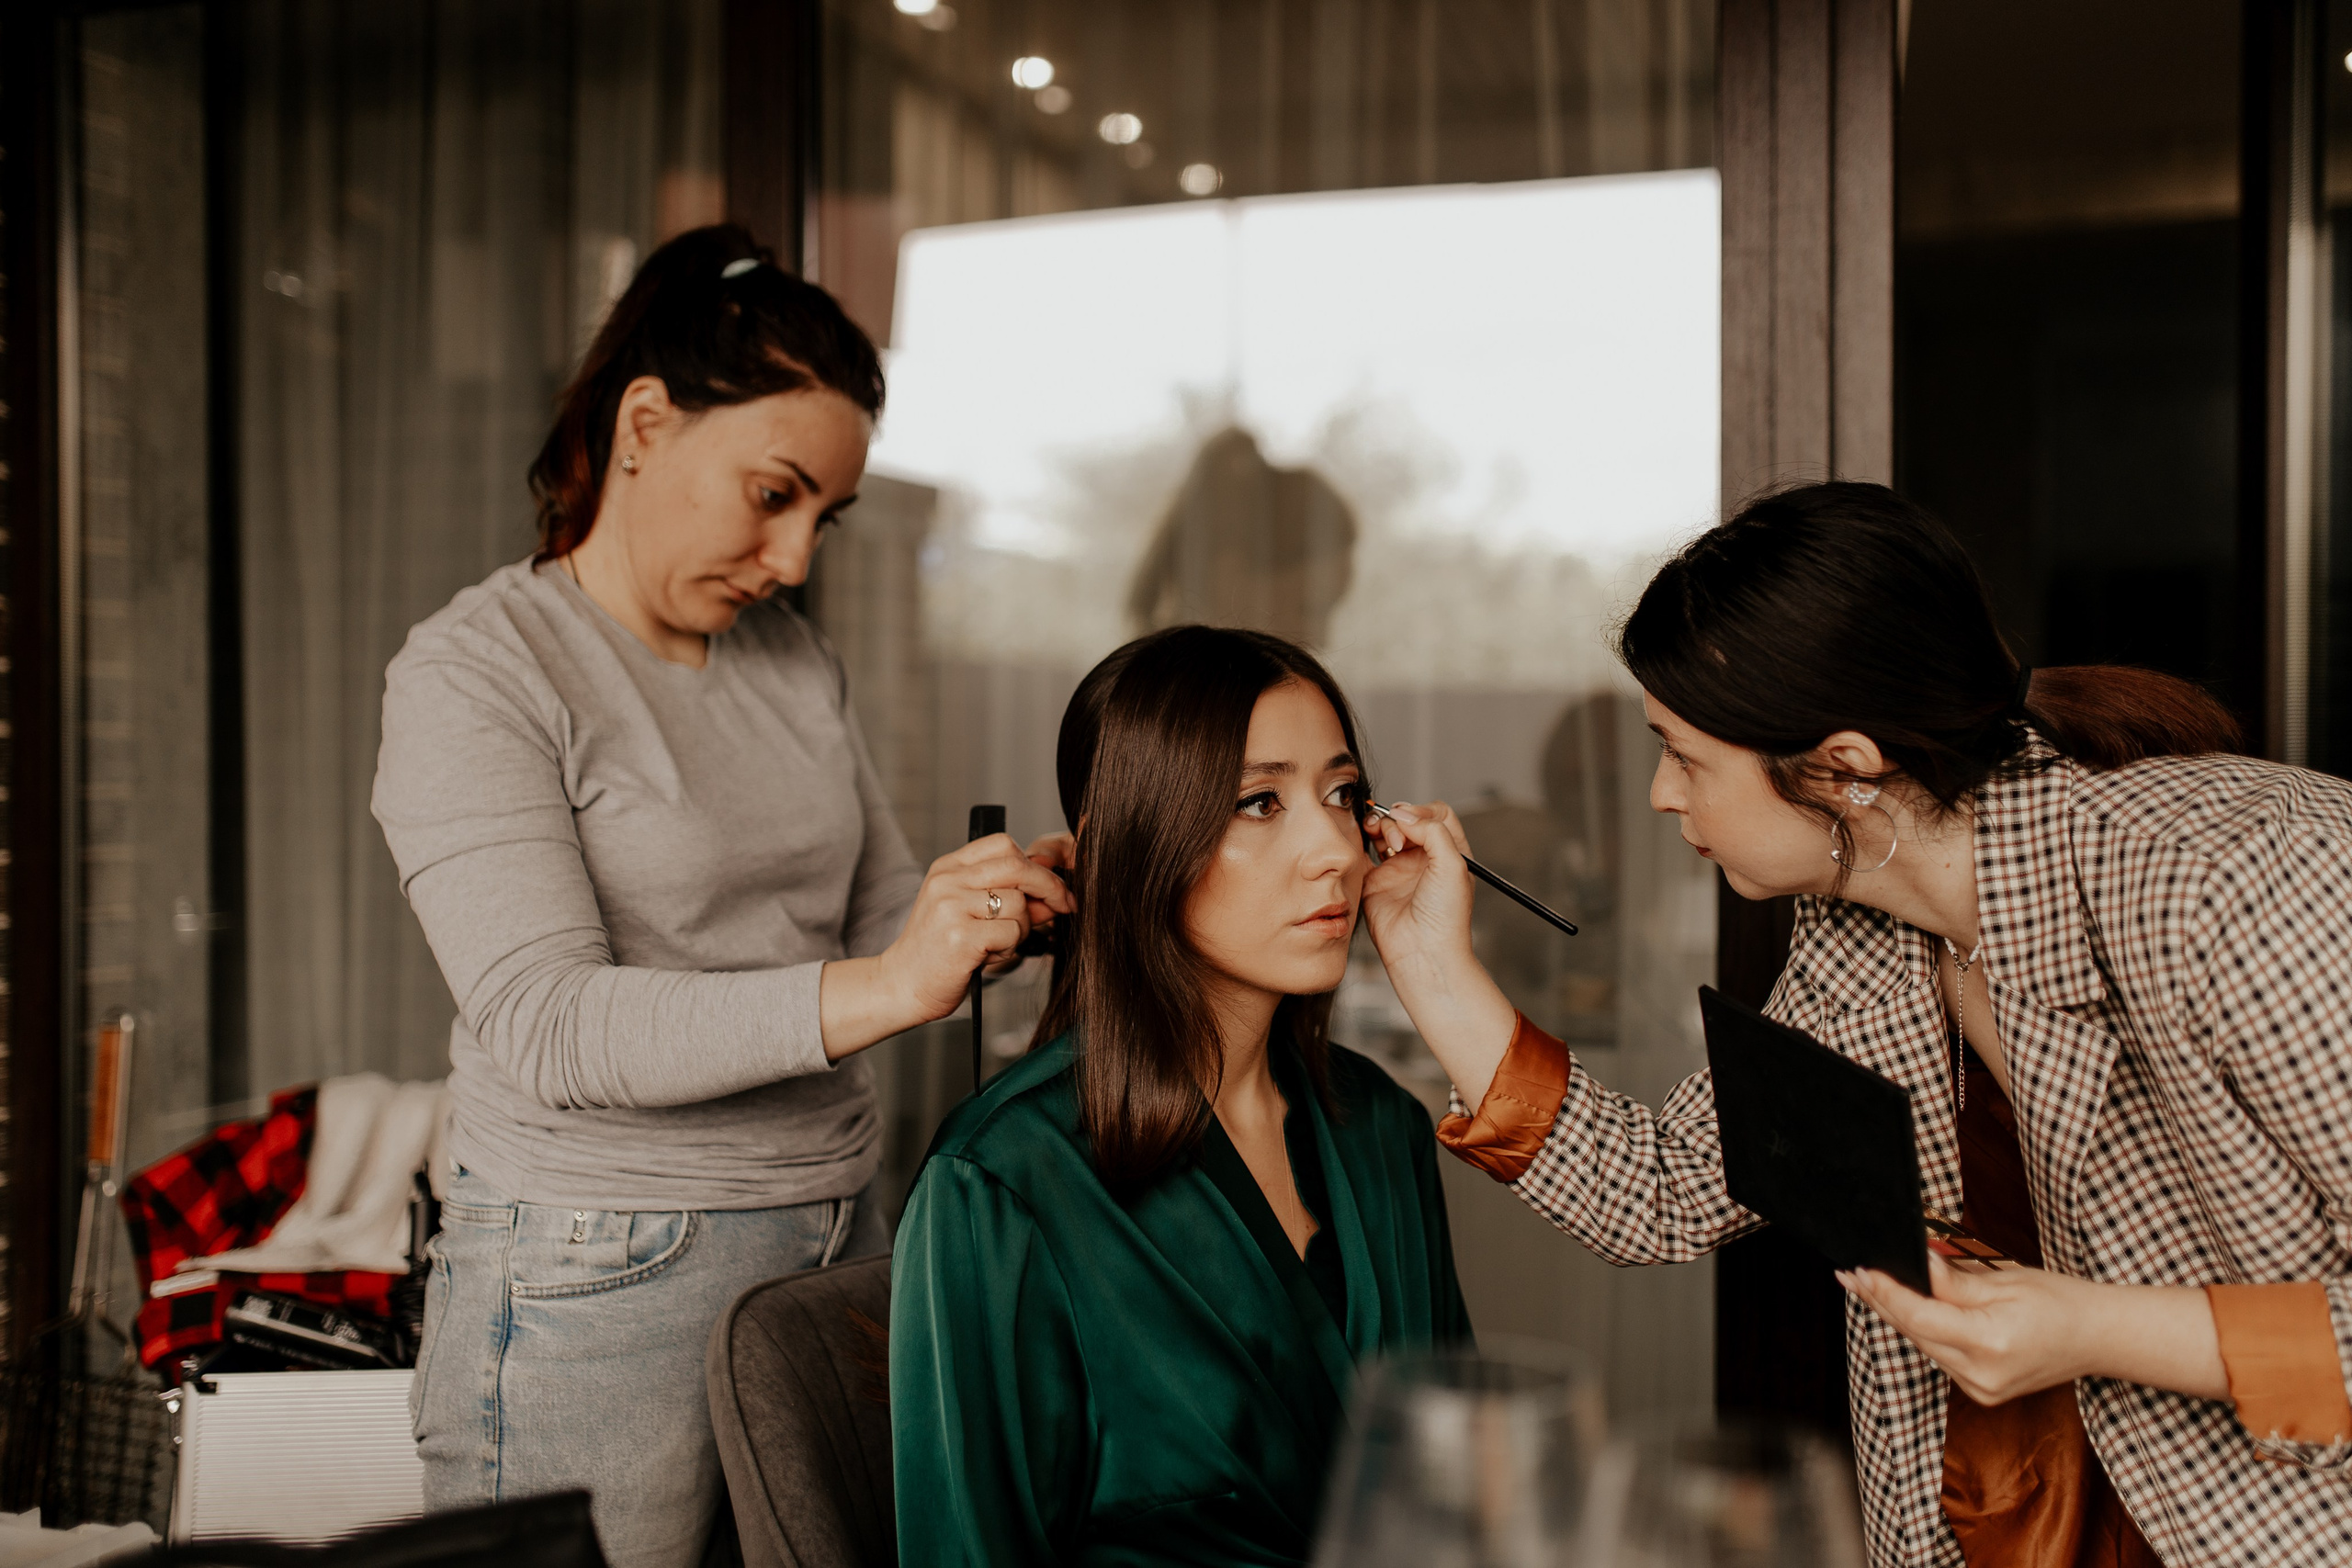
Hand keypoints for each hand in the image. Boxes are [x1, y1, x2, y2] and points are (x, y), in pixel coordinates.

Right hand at [820, 834, 1074, 1057]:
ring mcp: (952, 907)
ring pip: (1019, 904)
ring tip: (998, 945)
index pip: (1003, 844)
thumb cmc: (938, 951)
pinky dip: (1010, 949)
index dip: (1035, 864)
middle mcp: (947, 881)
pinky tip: (988, 957)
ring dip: (1022, 929)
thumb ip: (1007, 896)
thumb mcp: (967, 913)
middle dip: (1050, 887)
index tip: (1051, 886)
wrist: (901, 985)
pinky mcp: (961, 937)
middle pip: (1017, 866)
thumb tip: (1056, 891)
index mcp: (948, 868)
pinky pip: (1011, 933)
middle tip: (1064, 906)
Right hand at [1360, 800, 1476, 973]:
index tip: (1410, 820)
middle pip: (1406, 820)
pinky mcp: (1375, 882)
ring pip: (1384, 832)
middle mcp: (1423, 859)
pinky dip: (1360, 843)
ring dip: (1379, 826)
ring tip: (1380, 838)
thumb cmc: (1446, 917)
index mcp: (1447, 853)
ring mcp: (1398, 870)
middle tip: (1397, 838)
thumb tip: (1404, 815)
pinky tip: (1363, 843)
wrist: (1423, 951)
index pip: (1435, 815)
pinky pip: (1363, 854)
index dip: (1421, 811)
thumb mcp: (1453, 864)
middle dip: (1398, 820)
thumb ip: (1433, 830)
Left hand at [1839, 1252, 2227, 1404]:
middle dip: (1881, 1300)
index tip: (1859, 1269)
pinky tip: (1903, 1309)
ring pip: (1923, 1345)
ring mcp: (1981, 1389)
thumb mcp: (2004, 1281)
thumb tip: (1915, 1264)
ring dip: (1897, 1315)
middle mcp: (1981, 1375)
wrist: (2099, 1338)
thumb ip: (1952, 1281)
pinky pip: (1940, 1356)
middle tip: (1850, 1273)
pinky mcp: (1982, 1392)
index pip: (1919, 1316)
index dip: (1885, 1291)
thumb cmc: (2059, 1302)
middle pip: (1914, 1333)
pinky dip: (1922, 1331)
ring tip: (1868, 1285)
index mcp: (1989, 1343)